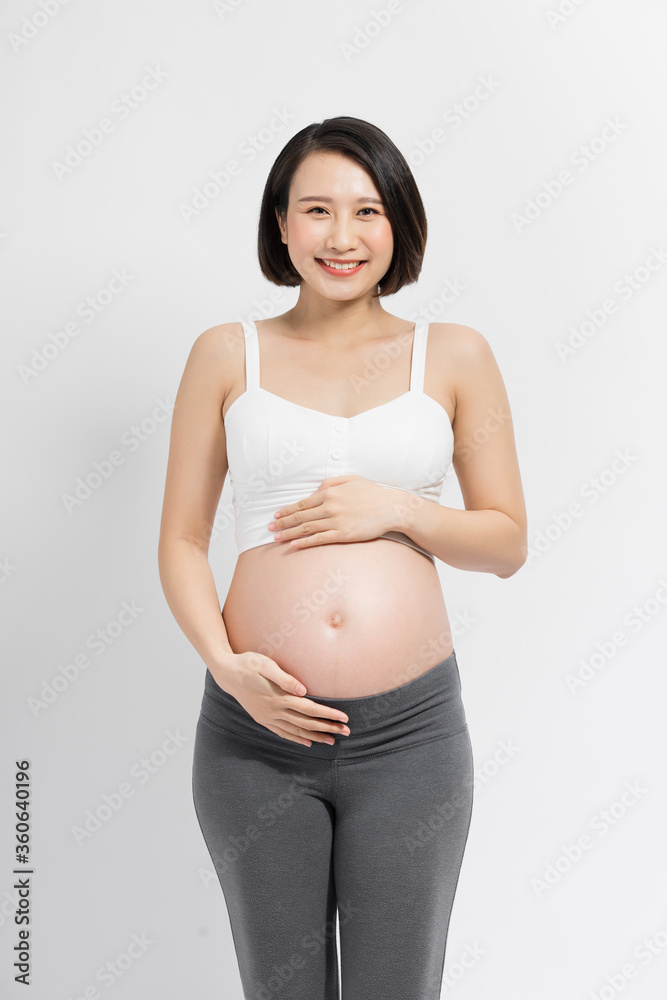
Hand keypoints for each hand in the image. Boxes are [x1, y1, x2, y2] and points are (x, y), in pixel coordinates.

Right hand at [216, 651, 350, 746]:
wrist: (226, 674)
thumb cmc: (248, 664)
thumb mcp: (265, 664)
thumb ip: (285, 678)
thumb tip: (303, 690)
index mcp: (278, 697)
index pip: (310, 709)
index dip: (328, 714)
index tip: (343, 718)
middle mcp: (275, 710)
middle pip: (306, 723)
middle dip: (327, 728)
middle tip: (346, 732)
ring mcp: (268, 717)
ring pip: (296, 731)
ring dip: (315, 736)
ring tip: (332, 740)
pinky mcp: (263, 719)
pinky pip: (282, 733)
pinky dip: (296, 739)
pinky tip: (307, 743)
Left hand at [267, 475, 397, 548]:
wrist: (391, 508)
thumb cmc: (372, 493)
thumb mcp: (350, 479)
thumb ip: (330, 483)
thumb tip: (315, 490)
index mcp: (329, 492)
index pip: (302, 503)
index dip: (287, 511)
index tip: (276, 516)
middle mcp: (329, 506)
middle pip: (300, 517)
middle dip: (282, 523)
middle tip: (269, 529)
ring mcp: (336, 521)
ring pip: (306, 528)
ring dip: (289, 534)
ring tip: (276, 539)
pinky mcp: (343, 534)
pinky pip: (319, 539)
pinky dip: (304, 543)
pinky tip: (294, 546)